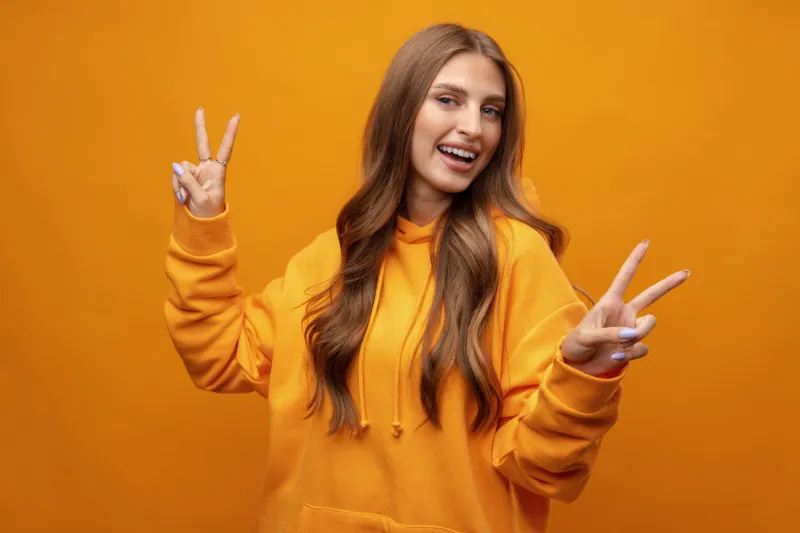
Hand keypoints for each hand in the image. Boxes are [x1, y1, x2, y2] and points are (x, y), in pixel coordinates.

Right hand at [171, 108, 239, 217]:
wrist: (201, 224)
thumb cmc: (209, 213)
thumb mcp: (200, 199)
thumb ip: (189, 182)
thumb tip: (176, 166)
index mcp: (218, 172)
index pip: (225, 149)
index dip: (229, 133)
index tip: (236, 117)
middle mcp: (207, 169)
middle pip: (202, 144)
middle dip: (200, 127)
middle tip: (199, 109)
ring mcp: (195, 173)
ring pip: (182, 168)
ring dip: (181, 183)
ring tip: (186, 197)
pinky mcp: (185, 179)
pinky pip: (176, 176)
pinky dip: (176, 186)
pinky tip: (182, 197)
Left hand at [561, 240, 689, 376]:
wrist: (578, 367)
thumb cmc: (575, 345)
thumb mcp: (586, 336)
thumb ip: (609, 334)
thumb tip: (632, 334)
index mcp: (609, 303)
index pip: (624, 278)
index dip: (634, 260)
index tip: (646, 243)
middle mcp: (623, 313)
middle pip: (650, 295)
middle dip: (668, 284)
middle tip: (686, 273)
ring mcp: (630, 330)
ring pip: (648, 326)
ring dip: (635, 336)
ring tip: (616, 345)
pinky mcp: (633, 347)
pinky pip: (642, 347)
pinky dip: (631, 353)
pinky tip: (616, 356)